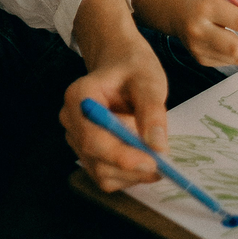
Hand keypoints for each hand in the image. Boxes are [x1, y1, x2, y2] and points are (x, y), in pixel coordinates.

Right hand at [61, 0, 169, 192]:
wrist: (120, 63)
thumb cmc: (133, 67)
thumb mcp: (149, 80)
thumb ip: (152, 111)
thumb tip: (157, 147)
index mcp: (80, 97)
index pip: (93, 138)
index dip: (122, 156)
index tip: (154, 161)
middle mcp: (71, 121)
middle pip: (96, 160)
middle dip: (133, 168)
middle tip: (166, 165)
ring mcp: (76, 138)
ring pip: (102, 173)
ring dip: (133, 174)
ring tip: (158, 157)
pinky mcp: (87, 152)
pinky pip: (106, 174)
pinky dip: (129, 175)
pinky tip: (146, 159)